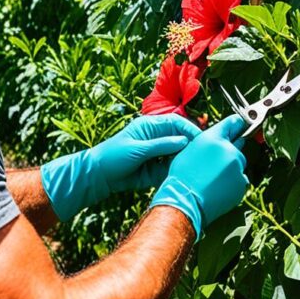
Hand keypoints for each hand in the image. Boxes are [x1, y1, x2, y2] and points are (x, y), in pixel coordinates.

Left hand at [41, 114, 200, 220]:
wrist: (99, 176)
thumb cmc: (114, 156)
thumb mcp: (138, 149)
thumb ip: (162, 145)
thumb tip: (184, 141)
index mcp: (151, 126)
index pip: (176, 122)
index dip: (189, 129)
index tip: (200, 139)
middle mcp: (157, 138)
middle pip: (180, 138)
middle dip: (190, 145)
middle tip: (200, 155)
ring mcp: (157, 153)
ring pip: (177, 154)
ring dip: (184, 159)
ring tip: (193, 166)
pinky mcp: (156, 168)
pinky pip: (171, 167)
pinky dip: (177, 170)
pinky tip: (182, 174)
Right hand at [149, 115, 248, 239]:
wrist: (185, 200)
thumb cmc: (182, 176)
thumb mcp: (190, 150)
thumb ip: (208, 142)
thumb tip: (218, 142)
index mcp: (213, 138)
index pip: (231, 124)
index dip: (237, 123)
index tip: (241, 122)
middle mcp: (228, 149)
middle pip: (236, 149)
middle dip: (229, 156)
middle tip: (214, 168)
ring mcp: (237, 166)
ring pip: (237, 166)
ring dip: (230, 171)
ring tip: (212, 181)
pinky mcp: (241, 182)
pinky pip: (239, 181)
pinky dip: (232, 185)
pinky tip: (218, 189)